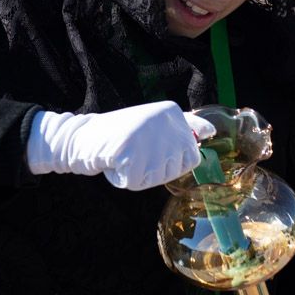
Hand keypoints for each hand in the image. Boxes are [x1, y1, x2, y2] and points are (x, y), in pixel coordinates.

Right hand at [26, 102, 215, 190]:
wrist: (84, 137)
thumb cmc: (121, 133)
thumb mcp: (155, 123)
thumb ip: (184, 126)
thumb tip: (210, 132)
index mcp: (171, 112)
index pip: (191, 155)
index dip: (170, 160)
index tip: (150, 148)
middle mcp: (163, 121)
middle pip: (175, 169)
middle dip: (154, 169)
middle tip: (135, 153)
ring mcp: (148, 138)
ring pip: (157, 178)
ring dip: (140, 174)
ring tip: (125, 155)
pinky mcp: (131, 154)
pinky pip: (136, 182)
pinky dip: (122, 178)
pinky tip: (114, 161)